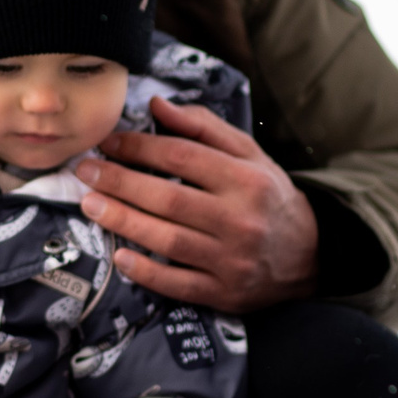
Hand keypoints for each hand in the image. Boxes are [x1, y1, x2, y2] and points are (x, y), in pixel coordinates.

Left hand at [71, 97, 318, 312]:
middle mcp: (241, 219)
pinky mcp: (225, 293)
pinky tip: (119, 255)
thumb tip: (156, 105)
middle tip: (85, 171)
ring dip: (123, 221)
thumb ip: (204, 127)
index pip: (183, 157)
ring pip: (167, 240)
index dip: (140, 147)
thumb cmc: (269, 196)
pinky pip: (178, 284)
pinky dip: (146, 272)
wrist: (311, 254)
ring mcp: (232, 260)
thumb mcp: (249, 154)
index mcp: (247, 179)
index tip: (108, 141)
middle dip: (120, 182)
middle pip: (169, 198)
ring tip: (90, 204)